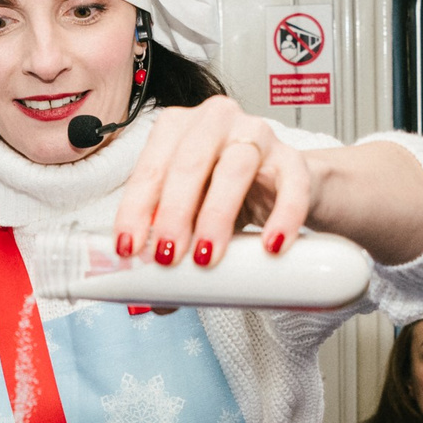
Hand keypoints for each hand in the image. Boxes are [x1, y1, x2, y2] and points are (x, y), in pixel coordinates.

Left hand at [111, 96, 313, 268]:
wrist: (284, 185)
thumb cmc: (227, 194)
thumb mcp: (192, 213)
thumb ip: (170, 245)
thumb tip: (151, 299)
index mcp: (178, 129)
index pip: (150, 167)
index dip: (136, 209)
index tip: (128, 248)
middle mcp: (215, 122)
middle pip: (190, 162)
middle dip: (173, 212)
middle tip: (167, 256)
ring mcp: (257, 135)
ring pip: (236, 168)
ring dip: (216, 215)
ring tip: (206, 256)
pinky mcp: (294, 160)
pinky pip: (291, 185)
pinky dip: (282, 217)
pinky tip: (270, 246)